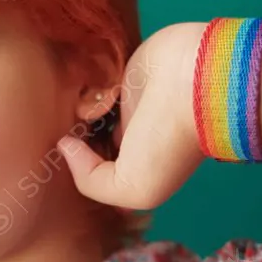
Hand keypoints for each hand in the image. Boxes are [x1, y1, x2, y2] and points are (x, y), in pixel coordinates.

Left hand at [58, 22, 207, 208]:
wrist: (194, 83)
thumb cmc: (168, 141)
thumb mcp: (134, 187)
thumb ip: (91, 181)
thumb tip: (67, 146)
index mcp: (137, 167)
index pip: (97, 172)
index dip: (79, 169)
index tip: (67, 162)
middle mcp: (132, 138)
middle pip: (87, 141)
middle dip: (74, 138)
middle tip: (69, 134)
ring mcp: (127, 105)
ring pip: (84, 111)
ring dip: (78, 110)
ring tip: (84, 112)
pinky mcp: (122, 73)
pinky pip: (91, 82)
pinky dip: (87, 86)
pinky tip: (94, 90)